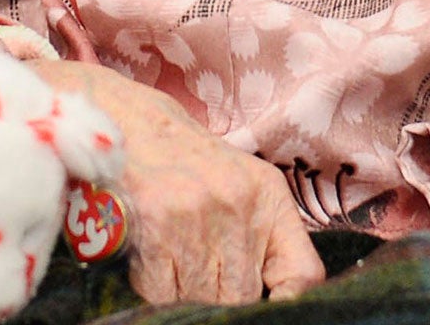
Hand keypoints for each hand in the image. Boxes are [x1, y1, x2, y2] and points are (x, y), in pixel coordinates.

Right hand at [31, 61, 321, 304]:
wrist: (127, 127)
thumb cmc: (189, 163)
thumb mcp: (243, 186)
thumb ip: (264, 237)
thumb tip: (279, 297)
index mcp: (267, 196)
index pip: (302, 273)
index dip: (288, 301)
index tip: (269, 303)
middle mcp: (238, 205)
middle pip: (242, 295)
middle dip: (221, 292)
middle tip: (201, 267)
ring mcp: (197, 218)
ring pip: (201, 299)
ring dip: (186, 289)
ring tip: (174, 254)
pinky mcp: (155, 231)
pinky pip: (162, 294)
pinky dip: (155, 286)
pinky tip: (152, 254)